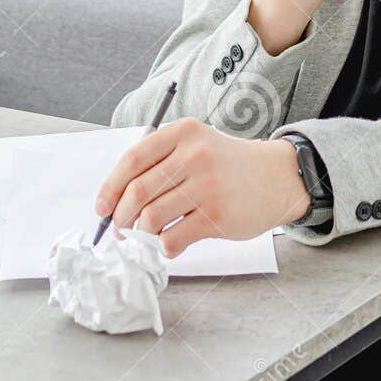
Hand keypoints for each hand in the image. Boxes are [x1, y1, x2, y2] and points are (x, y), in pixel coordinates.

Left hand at [94, 119, 308, 257]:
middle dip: (121, 217)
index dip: (110, 188)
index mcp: (183, 133)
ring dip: (140, 234)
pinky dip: (164, 247)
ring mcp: (207, 186)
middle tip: (120, 228)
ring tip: (144, 237)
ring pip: (151, 218)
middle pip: (137, 192)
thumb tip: (117, 200)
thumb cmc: (228, 165)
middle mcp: (195, 155)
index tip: (102, 207)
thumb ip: (161, 163)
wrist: (278, 177)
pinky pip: (173, 238)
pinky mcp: (217, 215)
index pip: (132, 160)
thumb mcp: (197, 145)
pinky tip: (169, 243)